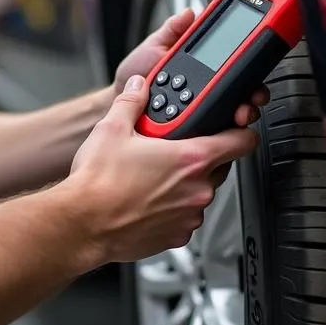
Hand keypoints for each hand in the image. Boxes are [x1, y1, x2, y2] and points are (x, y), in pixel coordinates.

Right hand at [66, 75, 261, 262]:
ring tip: (155, 176)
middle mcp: (197, 190)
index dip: (243, 131)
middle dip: (202, 155)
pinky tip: (148, 199)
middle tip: (174, 148)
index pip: (242, 142)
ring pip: (201, 192)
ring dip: (186, 183)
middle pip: (220, 166)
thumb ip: (131, 102)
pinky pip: (185, 216)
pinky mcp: (177, 237)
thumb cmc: (98, 183)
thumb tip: (138, 87)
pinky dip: (173, 207)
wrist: (82, 224)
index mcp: (190, 159)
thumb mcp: (112, 128)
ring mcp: (189, 216)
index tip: (238, 127)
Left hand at [114, 8, 269, 126]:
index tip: (255, 62)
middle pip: (240, 92)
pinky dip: (222, 132)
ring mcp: (201, 109)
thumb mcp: (153, 45)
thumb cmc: (135, 73)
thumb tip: (190, 13)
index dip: (248, 64)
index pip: (233, 64)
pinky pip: (213, 133)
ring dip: (242, 114)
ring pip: (232, 115)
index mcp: (200, 67)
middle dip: (252, 94)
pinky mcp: (194, 129)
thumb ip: (173, 29)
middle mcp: (206, 88)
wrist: (118, 101)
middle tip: (251, 96)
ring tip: (238, 114)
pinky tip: (221, 129)